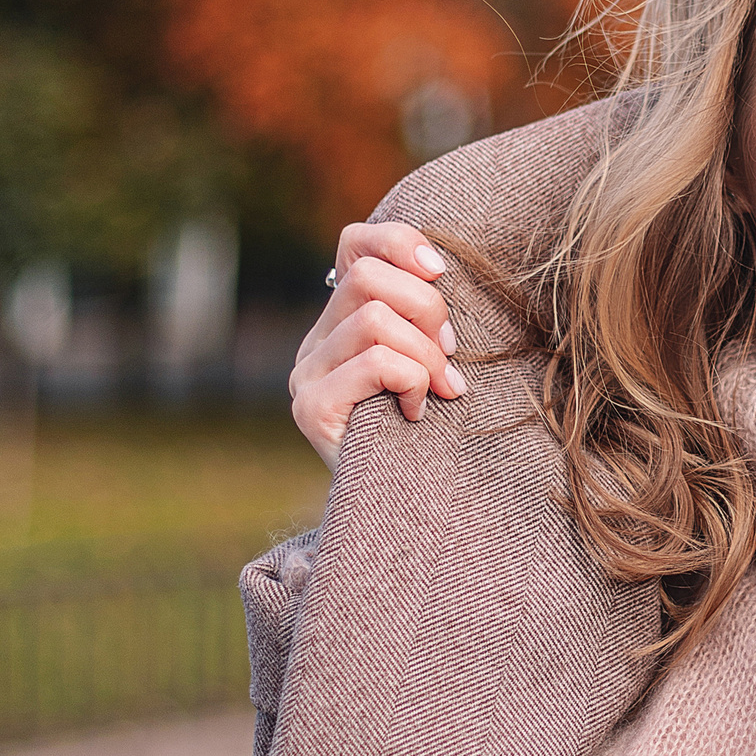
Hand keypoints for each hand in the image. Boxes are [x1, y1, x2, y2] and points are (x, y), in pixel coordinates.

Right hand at [288, 224, 463, 469]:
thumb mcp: (435, 361)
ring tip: (440, 391)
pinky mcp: (310, 408)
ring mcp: (306, 376)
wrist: (405, 512)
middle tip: (449, 358)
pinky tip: (417, 413)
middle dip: (427, 311)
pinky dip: (412, 382)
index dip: (399, 243)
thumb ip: (426, 318)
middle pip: (368, 277)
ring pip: (373, 319)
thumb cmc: (432, 432)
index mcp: (342, 322)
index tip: (441, 272)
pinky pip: (374, 362)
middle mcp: (314, 343)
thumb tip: (438, 269)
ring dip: (425, 355)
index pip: (354, 245)